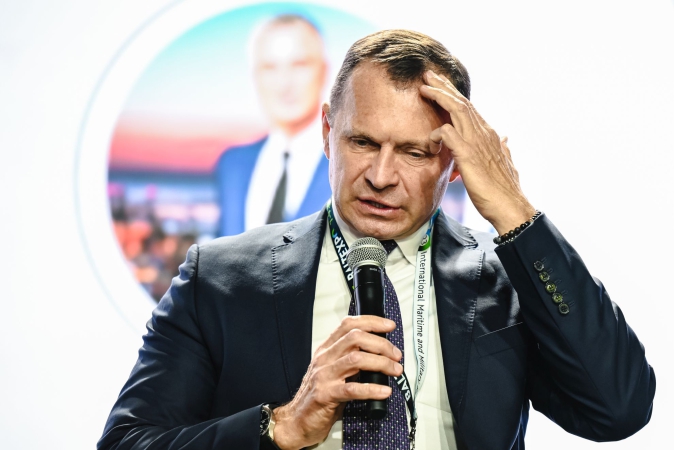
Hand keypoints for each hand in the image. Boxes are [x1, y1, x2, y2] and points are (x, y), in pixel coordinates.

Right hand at [272, 316, 402, 448]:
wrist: (297, 420)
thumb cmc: (319, 397)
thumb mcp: (334, 372)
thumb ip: (351, 360)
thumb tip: (381, 355)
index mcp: (326, 350)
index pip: (348, 324)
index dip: (371, 322)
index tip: (389, 326)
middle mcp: (324, 358)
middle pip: (355, 338)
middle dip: (381, 344)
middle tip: (396, 355)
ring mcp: (324, 376)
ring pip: (356, 359)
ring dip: (381, 363)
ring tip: (395, 370)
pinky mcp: (325, 395)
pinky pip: (352, 389)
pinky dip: (372, 389)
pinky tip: (384, 391)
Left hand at [419, 70, 535, 233]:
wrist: (510, 207)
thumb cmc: (503, 189)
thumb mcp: (504, 163)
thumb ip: (502, 148)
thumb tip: (505, 138)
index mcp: (489, 135)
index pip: (469, 108)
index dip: (454, 94)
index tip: (440, 84)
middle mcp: (484, 133)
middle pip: (462, 102)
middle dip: (444, 86)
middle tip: (428, 74)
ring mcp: (477, 143)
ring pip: (457, 110)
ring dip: (440, 97)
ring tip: (424, 88)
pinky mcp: (469, 156)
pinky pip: (449, 135)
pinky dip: (439, 132)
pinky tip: (431, 136)